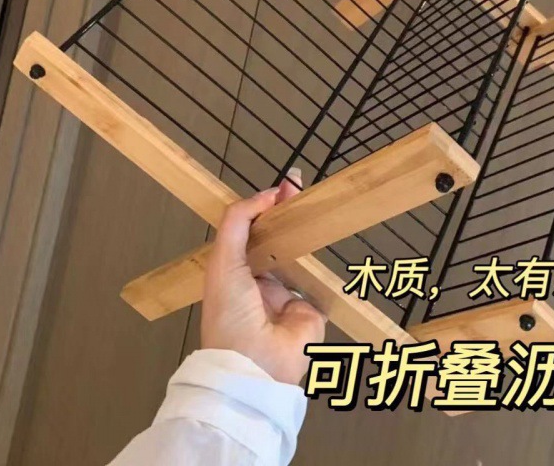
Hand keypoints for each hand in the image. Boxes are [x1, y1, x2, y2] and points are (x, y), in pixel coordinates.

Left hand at [201, 174, 325, 383]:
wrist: (256, 365)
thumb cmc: (231, 313)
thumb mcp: (224, 260)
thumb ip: (239, 221)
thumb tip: (269, 192)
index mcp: (235, 272)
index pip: (251, 233)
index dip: (264, 210)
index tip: (282, 189)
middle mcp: (260, 282)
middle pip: (277, 240)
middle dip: (288, 217)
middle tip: (301, 189)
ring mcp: (287, 296)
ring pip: (300, 257)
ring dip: (306, 237)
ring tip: (315, 207)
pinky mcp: (312, 308)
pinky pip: (320, 281)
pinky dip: (325, 266)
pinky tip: (330, 242)